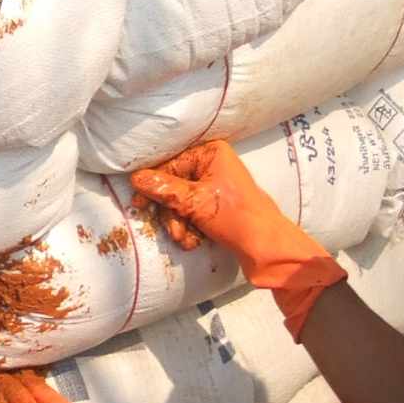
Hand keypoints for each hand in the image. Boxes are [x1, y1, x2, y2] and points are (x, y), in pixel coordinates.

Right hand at [130, 141, 346, 338]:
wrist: (267, 249)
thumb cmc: (236, 218)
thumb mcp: (195, 202)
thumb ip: (164, 189)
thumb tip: (136, 178)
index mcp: (211, 153)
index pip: (170, 164)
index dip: (153, 186)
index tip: (139, 206)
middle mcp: (214, 165)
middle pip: (173, 186)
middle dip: (171, 212)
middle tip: (174, 231)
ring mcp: (216, 187)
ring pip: (181, 203)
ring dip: (179, 224)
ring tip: (186, 239)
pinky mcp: (218, 207)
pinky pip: (192, 214)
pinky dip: (189, 229)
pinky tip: (195, 241)